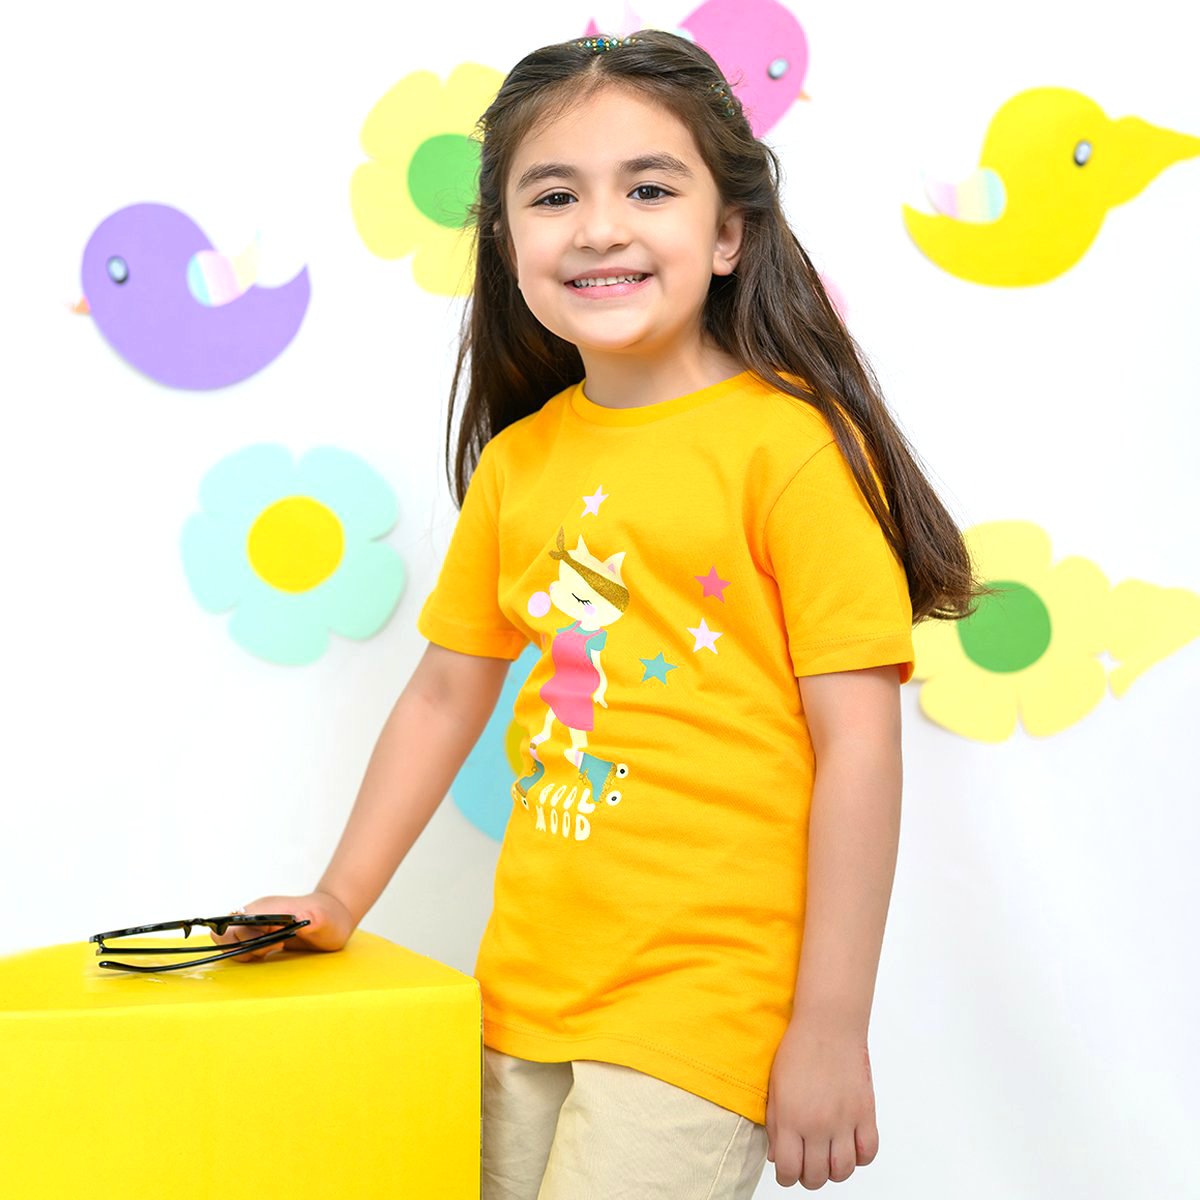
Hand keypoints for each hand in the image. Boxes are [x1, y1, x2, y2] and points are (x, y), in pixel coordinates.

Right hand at [210, 891, 354, 961]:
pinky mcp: (259, 936)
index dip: (244, 938)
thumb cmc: (330, 916)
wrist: (335, 916)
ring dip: (246, 952)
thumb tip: (300, 919)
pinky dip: (250, 955)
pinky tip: (272, 952)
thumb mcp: (324, 920)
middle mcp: (255, 915)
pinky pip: (240, 947)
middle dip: (241, 948)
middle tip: (270, 949)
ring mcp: (255, 925)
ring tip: (273, 949)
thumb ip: (311, 919)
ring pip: (229, 941)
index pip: (232, 924)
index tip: (271, 942)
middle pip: (223, 933)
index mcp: (264, 909)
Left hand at [765, 1019, 878, 1187]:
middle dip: (808, 1176)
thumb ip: (774, 1125)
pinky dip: (859, 1157)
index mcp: (790, 1117)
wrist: (828, 1025)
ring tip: (827, 1157)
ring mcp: (844, 1120)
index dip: (786, 1176)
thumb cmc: (798, 1049)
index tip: (787, 1171)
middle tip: (807, 1164)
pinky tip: (849, 1145)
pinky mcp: (865, 1113)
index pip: (789, 1169)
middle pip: (816, 1176)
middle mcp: (818, 1124)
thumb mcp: (775, 1087)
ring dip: (833, 1171)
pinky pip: (868, 1152)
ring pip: (842, 1171)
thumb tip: (777, 1156)